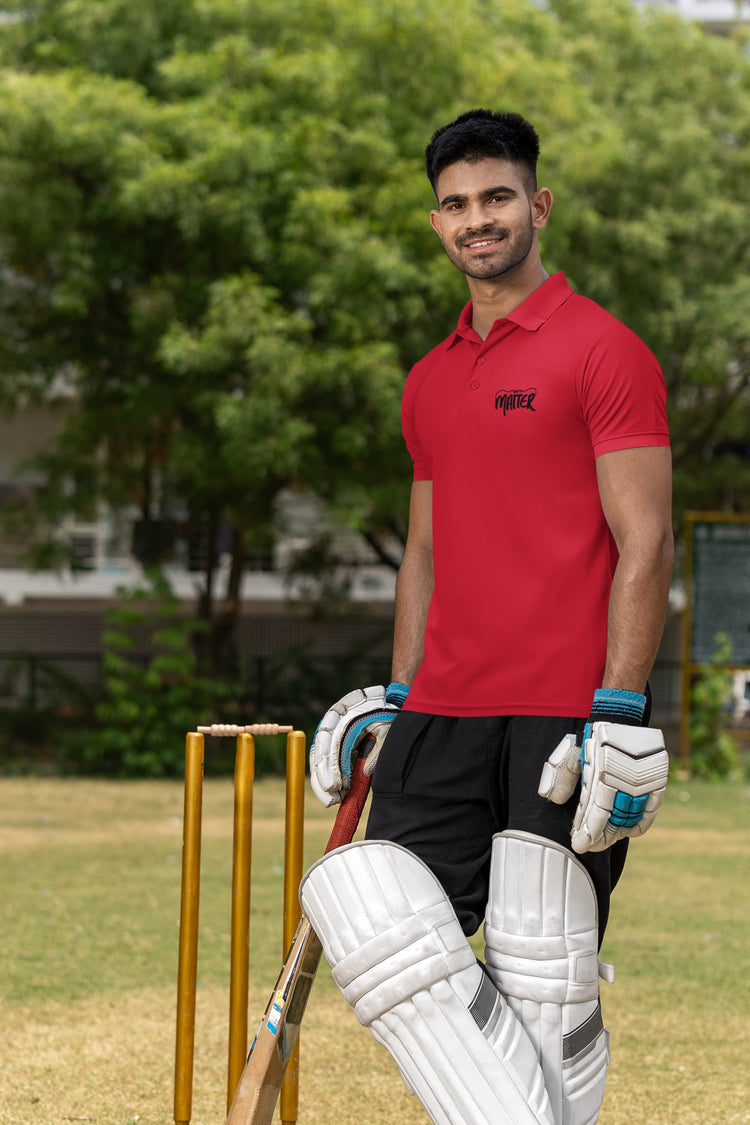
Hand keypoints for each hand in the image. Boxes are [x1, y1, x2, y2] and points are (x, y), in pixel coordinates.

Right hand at [310, 682, 408, 806]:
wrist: (382, 699)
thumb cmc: (386, 714)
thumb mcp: (387, 729)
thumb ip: (379, 749)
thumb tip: (366, 772)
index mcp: (346, 717)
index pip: (335, 745)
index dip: (334, 767)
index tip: (337, 786)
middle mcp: (332, 722)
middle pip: (320, 752)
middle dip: (323, 778)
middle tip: (331, 800)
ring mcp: (328, 730)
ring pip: (317, 757)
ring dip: (320, 781)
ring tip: (330, 801)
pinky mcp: (328, 738)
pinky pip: (320, 758)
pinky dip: (323, 775)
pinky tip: (330, 791)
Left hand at [538, 688, 668, 852]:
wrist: (620, 718)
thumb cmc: (593, 739)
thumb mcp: (573, 755)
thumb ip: (563, 778)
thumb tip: (554, 801)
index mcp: (603, 777)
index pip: (595, 816)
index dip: (587, 834)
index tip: (578, 845)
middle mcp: (625, 784)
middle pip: (613, 822)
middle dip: (599, 838)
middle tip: (588, 846)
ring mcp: (642, 785)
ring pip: (631, 819)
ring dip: (616, 833)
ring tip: (604, 840)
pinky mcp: (656, 783)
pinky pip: (650, 811)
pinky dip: (640, 824)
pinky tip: (628, 832)